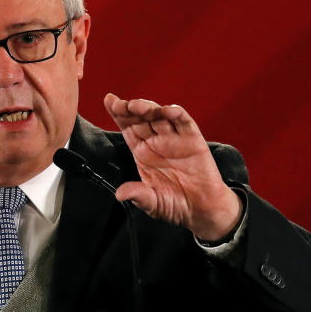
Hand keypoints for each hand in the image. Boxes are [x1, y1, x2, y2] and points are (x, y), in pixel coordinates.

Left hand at [103, 93, 241, 240]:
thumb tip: (120, 195)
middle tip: (120, 105)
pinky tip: (167, 110)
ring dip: (148, 108)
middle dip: (129, 109)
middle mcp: (156, 142)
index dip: (118, 114)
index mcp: (142, 152)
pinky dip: (177, 113)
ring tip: (136, 106)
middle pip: (140, 118)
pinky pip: (184, 122)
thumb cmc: (175, 204)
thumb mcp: (152, 202)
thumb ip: (138, 195)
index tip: (109, 101)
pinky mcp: (193, 140)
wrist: (201, 210)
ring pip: (159, 116)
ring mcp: (174, 139)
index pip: (128, 128)